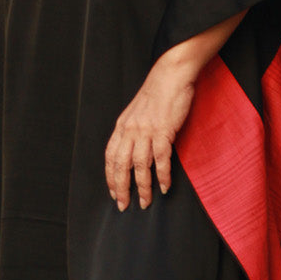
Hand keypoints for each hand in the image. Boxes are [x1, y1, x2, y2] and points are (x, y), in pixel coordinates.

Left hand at [104, 53, 195, 209]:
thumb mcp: (138, 112)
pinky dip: (161, 174)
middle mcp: (130, 129)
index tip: (113, 193)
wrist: (171, 74)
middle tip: (124, 205)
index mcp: (122, 126)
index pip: (110, 156)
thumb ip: (134, 130)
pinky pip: (160, 158)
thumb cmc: (158, 93)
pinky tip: (164, 186)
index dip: (110, 177)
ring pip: (139, 165)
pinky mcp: (163, 129)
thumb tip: (136, 149)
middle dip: (121, 188)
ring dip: (142, 186)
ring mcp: (146, 130)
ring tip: (145, 201)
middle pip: (121, 165)